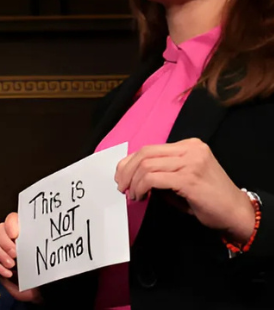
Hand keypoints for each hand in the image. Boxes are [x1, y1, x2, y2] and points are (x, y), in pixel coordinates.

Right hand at [0, 213, 42, 302]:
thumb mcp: (42, 257)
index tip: (15, 235)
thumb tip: (31, 237)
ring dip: (0, 254)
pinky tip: (8, 273)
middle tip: (15, 254)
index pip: (12, 218)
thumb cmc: (43, 273)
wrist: (38, 290)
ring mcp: (2, 248)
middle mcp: (11, 238)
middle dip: (5, 242)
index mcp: (24, 232)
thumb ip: (35, 244)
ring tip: (12, 265)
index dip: (10, 224)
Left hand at [115, 138, 254, 242]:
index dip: (130, 162)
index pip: (150, 148)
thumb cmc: (210, 198)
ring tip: (134, 195)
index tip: (122, 176)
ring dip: (133, 182)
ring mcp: (191, 162)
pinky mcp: (189, 178)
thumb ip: (162, 171)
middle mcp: (190, 149)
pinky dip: (141, 187)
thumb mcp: (183, 178)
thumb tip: (132, 174)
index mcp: (189, 145)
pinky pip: (153, 178)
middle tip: (122, 186)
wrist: (237, 213)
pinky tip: (141, 196)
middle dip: (127, 170)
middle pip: (145, 153)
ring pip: (146, 165)